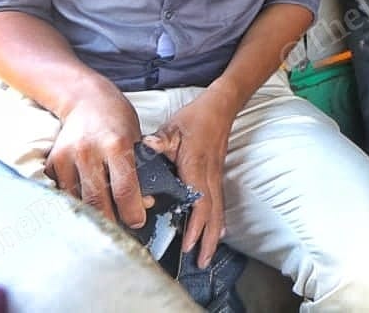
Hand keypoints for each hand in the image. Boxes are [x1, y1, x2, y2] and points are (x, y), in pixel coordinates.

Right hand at [46, 84, 146, 229]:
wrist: (87, 100)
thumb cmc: (118, 120)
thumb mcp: (137, 139)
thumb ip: (139, 169)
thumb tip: (143, 203)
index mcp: (117, 146)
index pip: (125, 189)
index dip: (132, 212)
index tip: (137, 222)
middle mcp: (89, 152)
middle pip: (98, 201)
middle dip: (111, 220)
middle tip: (120, 227)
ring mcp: (68, 157)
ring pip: (78, 201)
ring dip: (91, 215)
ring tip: (104, 220)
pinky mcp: (53, 162)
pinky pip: (63, 192)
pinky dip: (74, 202)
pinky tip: (84, 205)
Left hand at [143, 88, 238, 267]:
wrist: (221, 107)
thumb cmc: (196, 117)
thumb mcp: (174, 126)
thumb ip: (160, 139)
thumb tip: (147, 144)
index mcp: (196, 166)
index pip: (199, 201)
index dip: (195, 224)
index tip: (188, 243)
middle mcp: (209, 175)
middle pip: (213, 213)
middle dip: (207, 239)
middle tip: (200, 262)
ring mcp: (216, 176)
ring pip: (218, 210)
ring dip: (214, 234)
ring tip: (207, 256)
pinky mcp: (217, 175)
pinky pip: (219, 203)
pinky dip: (218, 221)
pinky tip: (218, 232)